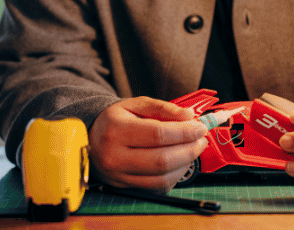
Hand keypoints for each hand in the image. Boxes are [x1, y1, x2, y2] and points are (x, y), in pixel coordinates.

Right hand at [88, 97, 208, 191]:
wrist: (92, 138)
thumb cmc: (118, 119)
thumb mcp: (137, 104)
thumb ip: (164, 108)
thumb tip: (189, 117)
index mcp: (116, 130)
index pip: (158, 135)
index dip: (184, 132)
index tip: (201, 127)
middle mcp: (115, 156)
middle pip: (162, 160)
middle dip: (189, 150)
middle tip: (202, 140)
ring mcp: (119, 176)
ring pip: (162, 178)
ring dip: (185, 165)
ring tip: (193, 149)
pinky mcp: (125, 188)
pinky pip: (158, 188)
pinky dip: (175, 176)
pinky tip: (180, 162)